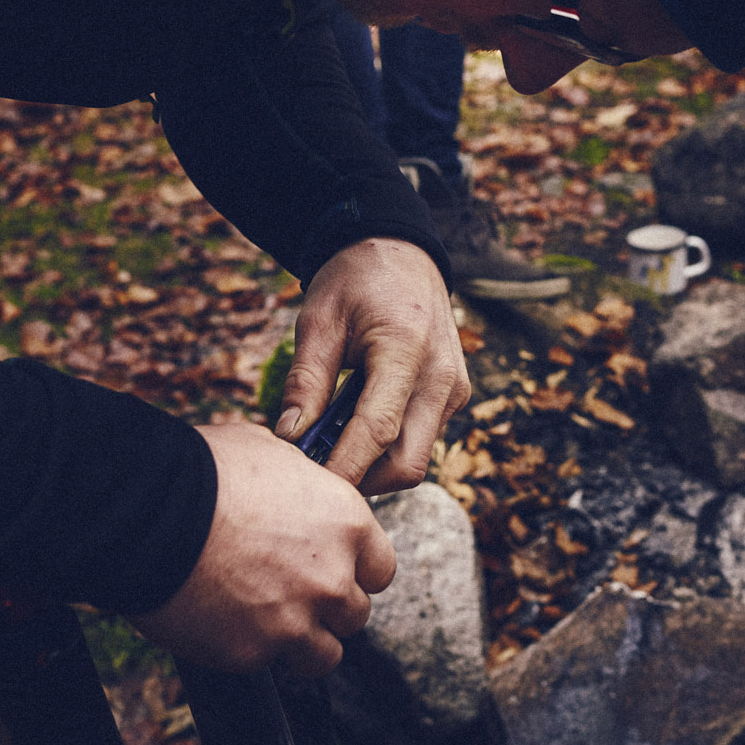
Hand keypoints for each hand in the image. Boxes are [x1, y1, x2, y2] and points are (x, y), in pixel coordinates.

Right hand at [131, 422, 395, 675]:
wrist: (148, 514)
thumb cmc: (203, 472)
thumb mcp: (267, 452)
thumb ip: (298, 480)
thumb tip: (292, 478)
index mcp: (346, 523)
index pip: (380, 568)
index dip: (355, 570)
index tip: (333, 569)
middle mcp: (332, 578)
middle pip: (354, 614)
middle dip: (327, 608)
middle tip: (289, 593)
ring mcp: (295, 621)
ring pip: (322, 656)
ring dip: (300, 643)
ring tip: (265, 622)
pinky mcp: (251, 653)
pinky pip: (265, 665)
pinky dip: (247, 650)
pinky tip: (221, 623)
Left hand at [274, 236, 468, 494]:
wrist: (401, 253)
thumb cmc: (355, 281)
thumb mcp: (319, 321)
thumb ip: (306, 381)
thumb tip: (290, 437)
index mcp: (406, 349)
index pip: (377, 431)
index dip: (343, 469)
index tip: (307, 491)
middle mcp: (441, 376)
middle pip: (407, 465)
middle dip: (361, 480)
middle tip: (314, 471)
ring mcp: (454, 389)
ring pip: (415, 458)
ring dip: (372, 464)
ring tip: (330, 441)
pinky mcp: (455, 395)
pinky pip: (422, 439)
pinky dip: (387, 446)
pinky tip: (354, 425)